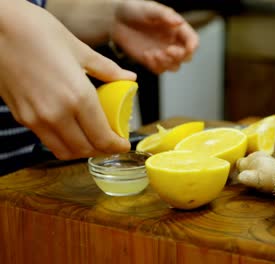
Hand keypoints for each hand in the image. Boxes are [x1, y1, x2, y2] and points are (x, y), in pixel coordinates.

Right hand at [0, 1, 135, 159]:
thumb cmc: (37, 32)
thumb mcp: (80, 50)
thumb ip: (108, 70)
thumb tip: (130, 78)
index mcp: (78, 97)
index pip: (102, 138)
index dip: (116, 146)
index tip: (124, 144)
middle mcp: (57, 114)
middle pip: (85, 150)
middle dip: (103, 150)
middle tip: (112, 141)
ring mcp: (36, 118)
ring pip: (64, 151)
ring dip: (82, 150)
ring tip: (93, 138)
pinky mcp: (21, 117)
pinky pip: (47, 140)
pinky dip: (63, 142)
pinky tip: (71, 129)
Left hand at [111, 0, 198, 73]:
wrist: (116, 19)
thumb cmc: (135, 10)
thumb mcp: (150, 9)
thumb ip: (165, 15)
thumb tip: (179, 22)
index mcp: (178, 29)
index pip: (193, 41)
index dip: (192, 47)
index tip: (186, 49)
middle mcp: (173, 42)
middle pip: (186, 57)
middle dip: (179, 56)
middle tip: (167, 50)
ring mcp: (163, 53)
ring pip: (174, 66)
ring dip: (167, 63)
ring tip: (154, 53)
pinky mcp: (152, 61)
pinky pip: (160, 70)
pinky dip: (155, 66)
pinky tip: (146, 55)